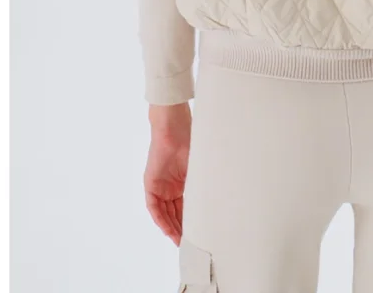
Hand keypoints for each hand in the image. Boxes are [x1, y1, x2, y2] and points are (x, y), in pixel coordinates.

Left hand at [144, 103, 191, 244]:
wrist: (173, 128)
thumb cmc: (190, 141)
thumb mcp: (199, 167)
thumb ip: (205, 182)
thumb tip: (222, 197)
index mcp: (183, 181)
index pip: (186, 206)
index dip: (190, 221)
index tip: (197, 234)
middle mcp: (171, 185)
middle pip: (175, 212)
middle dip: (181, 228)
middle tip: (188, 243)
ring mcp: (160, 185)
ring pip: (164, 212)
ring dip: (171, 227)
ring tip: (179, 241)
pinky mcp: (151, 184)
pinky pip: (154, 207)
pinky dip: (160, 219)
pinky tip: (167, 229)